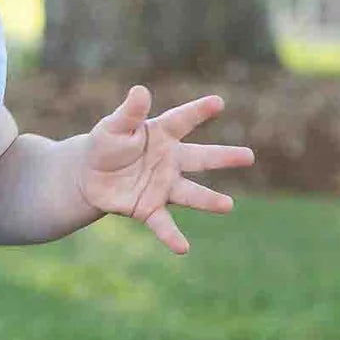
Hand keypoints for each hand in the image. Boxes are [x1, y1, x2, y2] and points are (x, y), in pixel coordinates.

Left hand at [76, 86, 254, 254]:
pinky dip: (172, 236)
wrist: (90, 176)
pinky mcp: (149, 209)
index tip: (218, 102)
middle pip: (200, 158)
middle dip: (223, 157)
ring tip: (228, 206)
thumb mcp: (113, 126)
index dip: (198, 111)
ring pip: (190, 194)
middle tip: (249, 156)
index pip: (182, 120)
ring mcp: (163, 186)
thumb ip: (129, 112)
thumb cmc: (107, 144)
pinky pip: (163, 224)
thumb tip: (141, 91)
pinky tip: (183, 248)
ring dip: (208, 200)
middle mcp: (170, 161)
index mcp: (162, 134)